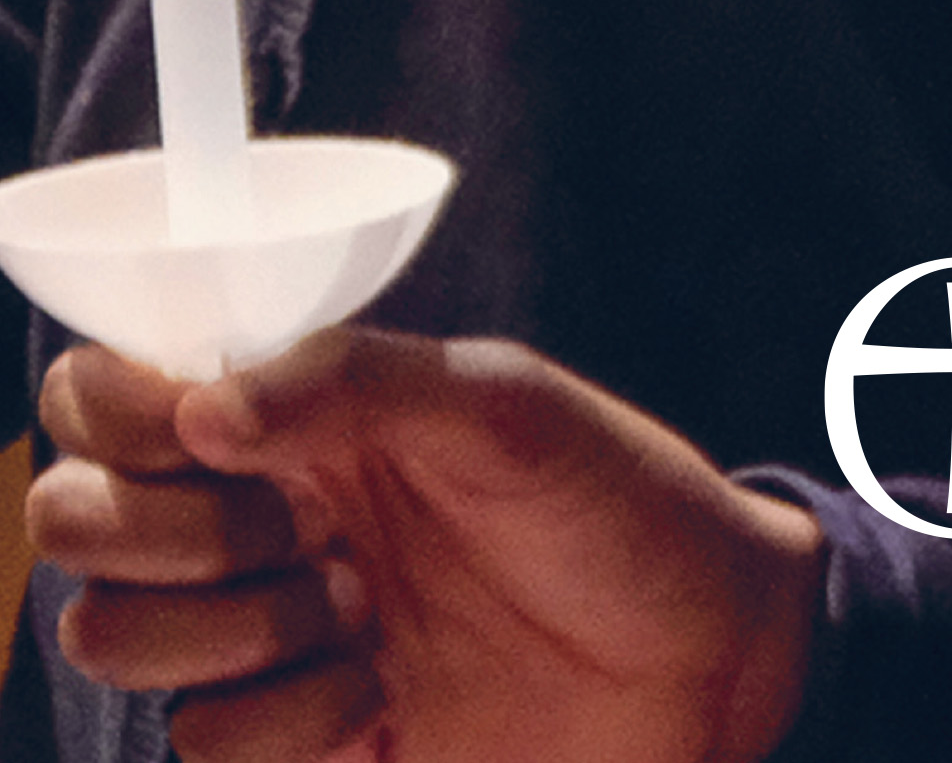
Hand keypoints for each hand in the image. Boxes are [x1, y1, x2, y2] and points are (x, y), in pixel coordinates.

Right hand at [29, 329, 822, 762]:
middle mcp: (272, 512)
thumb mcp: (504, 404)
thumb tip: (205, 406)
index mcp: (307, 410)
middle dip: (157, 534)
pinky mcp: (306, 739)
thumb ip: (354, 381)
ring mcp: (280, 630)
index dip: (113, 413)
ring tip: (350, 607)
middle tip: (284, 532)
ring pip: (125, 642)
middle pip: (87, 527)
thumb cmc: (622, 501)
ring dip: (228, 632)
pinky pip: (207, 746)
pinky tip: (380, 692)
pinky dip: (286, 725)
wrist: (709, 655)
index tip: (190, 431)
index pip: (123, 398)